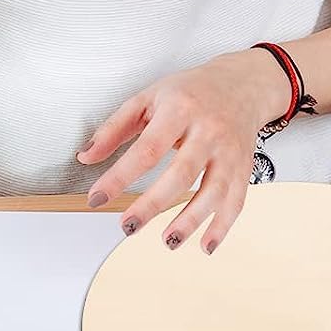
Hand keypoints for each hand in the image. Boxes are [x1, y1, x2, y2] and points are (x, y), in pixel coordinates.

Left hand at [77, 50, 288, 252]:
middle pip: (180, 174)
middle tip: (128, 226)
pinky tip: (205, 245)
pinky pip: (236, 201)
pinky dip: (222, 227)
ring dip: (190, 221)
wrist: (240, 85)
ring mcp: (229, 151)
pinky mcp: (244, 167)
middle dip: (153, 204)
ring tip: (167, 241)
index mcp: (179, 110)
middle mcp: (208, 131)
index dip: (120, 177)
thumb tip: (86, 156)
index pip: (146, 149)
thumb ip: (114, 128)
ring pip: (213, 192)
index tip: (97, 198)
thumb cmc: (189, 92)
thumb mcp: (147, 98)